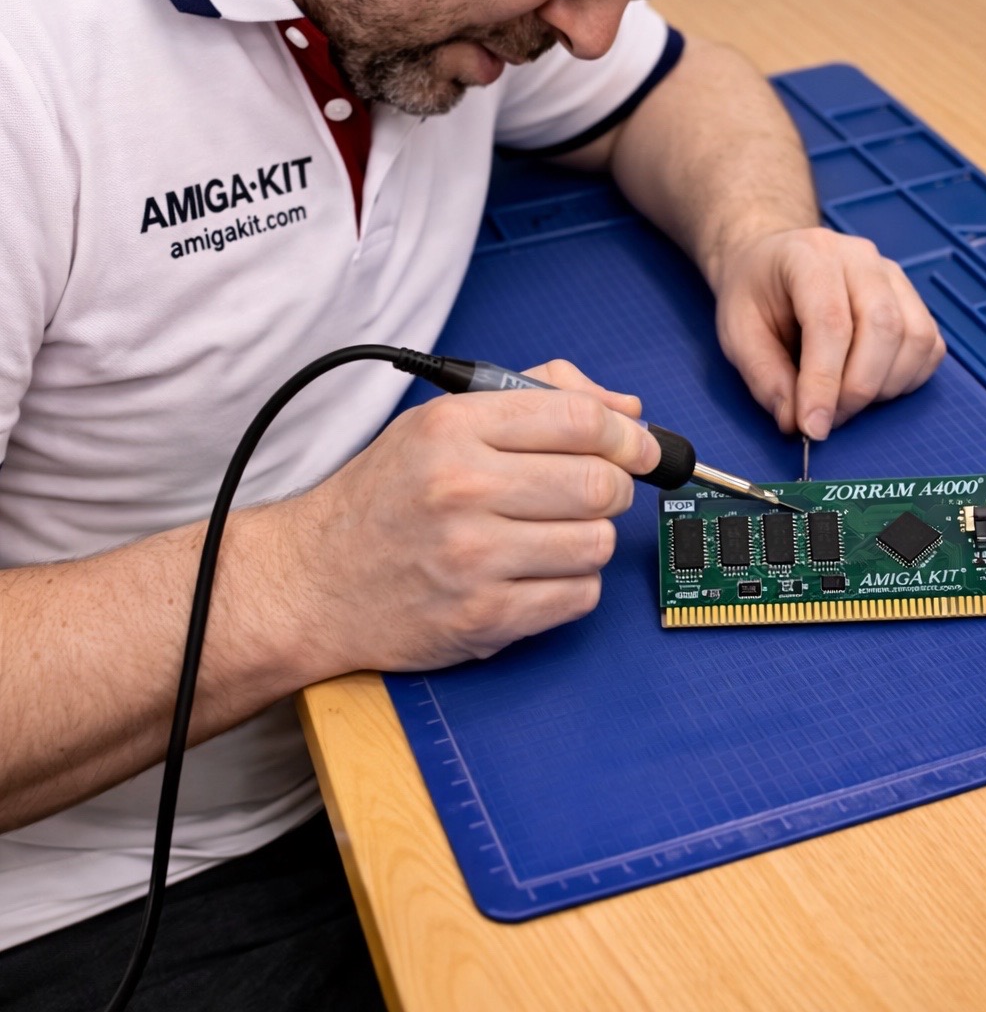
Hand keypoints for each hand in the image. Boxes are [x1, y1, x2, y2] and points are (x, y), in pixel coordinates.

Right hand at [291, 360, 657, 677]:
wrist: (312, 582)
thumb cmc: (381, 499)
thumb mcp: (439, 424)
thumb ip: (533, 400)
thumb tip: (626, 409)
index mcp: (453, 429)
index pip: (578, 418)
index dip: (626, 432)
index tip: (638, 444)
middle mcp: (462, 489)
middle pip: (599, 483)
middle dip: (616, 486)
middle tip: (599, 490)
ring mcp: (474, 559)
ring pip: (596, 543)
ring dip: (590, 539)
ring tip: (554, 533)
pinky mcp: (483, 619)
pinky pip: (578, 597)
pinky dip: (573, 585)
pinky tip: (538, 572)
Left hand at [713, 227, 944, 439]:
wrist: (771, 260)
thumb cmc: (754, 292)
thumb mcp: (737, 332)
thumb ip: (763, 376)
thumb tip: (795, 422)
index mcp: (809, 256)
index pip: (830, 322)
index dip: (824, 381)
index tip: (814, 427)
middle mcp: (860, 259)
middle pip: (883, 328)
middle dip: (857, 389)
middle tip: (828, 419)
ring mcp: (892, 275)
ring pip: (915, 338)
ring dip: (885, 386)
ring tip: (845, 401)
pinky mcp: (911, 298)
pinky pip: (929, 346)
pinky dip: (907, 378)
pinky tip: (872, 385)